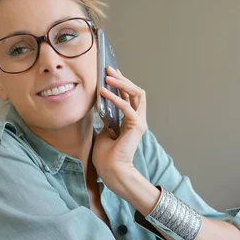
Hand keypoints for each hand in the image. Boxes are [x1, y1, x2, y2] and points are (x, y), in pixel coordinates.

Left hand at [92, 67, 147, 184]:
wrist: (110, 170)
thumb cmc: (106, 156)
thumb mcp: (104, 130)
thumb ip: (106, 118)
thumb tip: (101, 104)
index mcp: (130, 120)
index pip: (129, 96)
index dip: (121, 83)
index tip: (110, 73)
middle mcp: (137, 119)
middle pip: (135, 92)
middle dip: (122, 79)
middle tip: (108, 70)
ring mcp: (139, 122)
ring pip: (136, 94)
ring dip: (122, 84)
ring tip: (108, 77)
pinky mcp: (136, 126)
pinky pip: (127, 107)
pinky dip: (115, 98)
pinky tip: (104, 92)